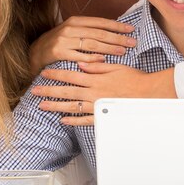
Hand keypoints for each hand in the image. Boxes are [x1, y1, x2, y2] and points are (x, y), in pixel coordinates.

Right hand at [29, 16, 136, 75]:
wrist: (35, 52)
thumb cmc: (58, 42)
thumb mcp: (72, 32)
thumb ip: (89, 31)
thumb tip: (112, 32)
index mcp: (75, 21)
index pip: (100, 22)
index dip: (116, 26)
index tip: (131, 29)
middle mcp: (70, 28)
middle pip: (98, 33)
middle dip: (117, 37)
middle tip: (132, 42)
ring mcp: (64, 40)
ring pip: (91, 44)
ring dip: (109, 48)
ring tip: (122, 51)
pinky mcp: (58, 53)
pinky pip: (79, 56)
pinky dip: (92, 58)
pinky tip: (103, 59)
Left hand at [31, 63, 176, 125]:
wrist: (149, 94)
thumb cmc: (135, 79)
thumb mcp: (116, 67)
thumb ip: (97, 66)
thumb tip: (81, 63)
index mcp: (95, 79)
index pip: (70, 75)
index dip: (55, 74)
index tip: (44, 73)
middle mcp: (93, 93)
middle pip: (66, 91)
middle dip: (49, 91)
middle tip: (34, 91)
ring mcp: (96, 106)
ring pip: (71, 107)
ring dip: (55, 106)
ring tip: (43, 106)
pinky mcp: (102, 116)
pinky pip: (84, 120)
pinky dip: (73, 121)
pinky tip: (63, 120)